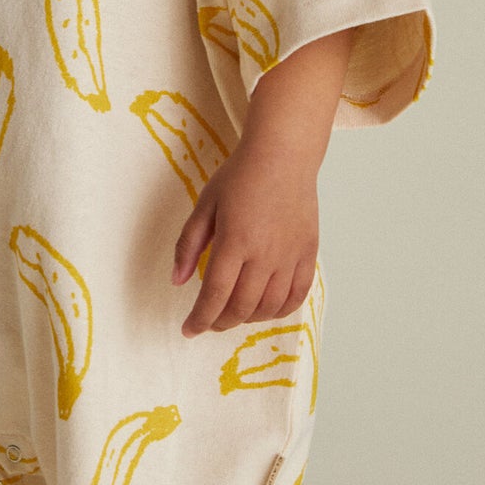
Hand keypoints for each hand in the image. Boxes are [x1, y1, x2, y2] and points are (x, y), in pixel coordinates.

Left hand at [170, 139, 318, 336]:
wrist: (283, 155)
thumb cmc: (240, 176)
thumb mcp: (205, 205)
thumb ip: (188, 244)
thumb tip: (177, 281)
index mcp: (234, 241)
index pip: (215, 295)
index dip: (200, 319)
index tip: (189, 330)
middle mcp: (264, 254)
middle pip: (241, 306)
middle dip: (220, 322)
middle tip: (209, 322)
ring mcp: (290, 256)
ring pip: (268, 307)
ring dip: (247, 318)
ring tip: (233, 314)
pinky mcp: (308, 253)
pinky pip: (296, 295)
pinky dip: (279, 311)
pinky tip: (265, 309)